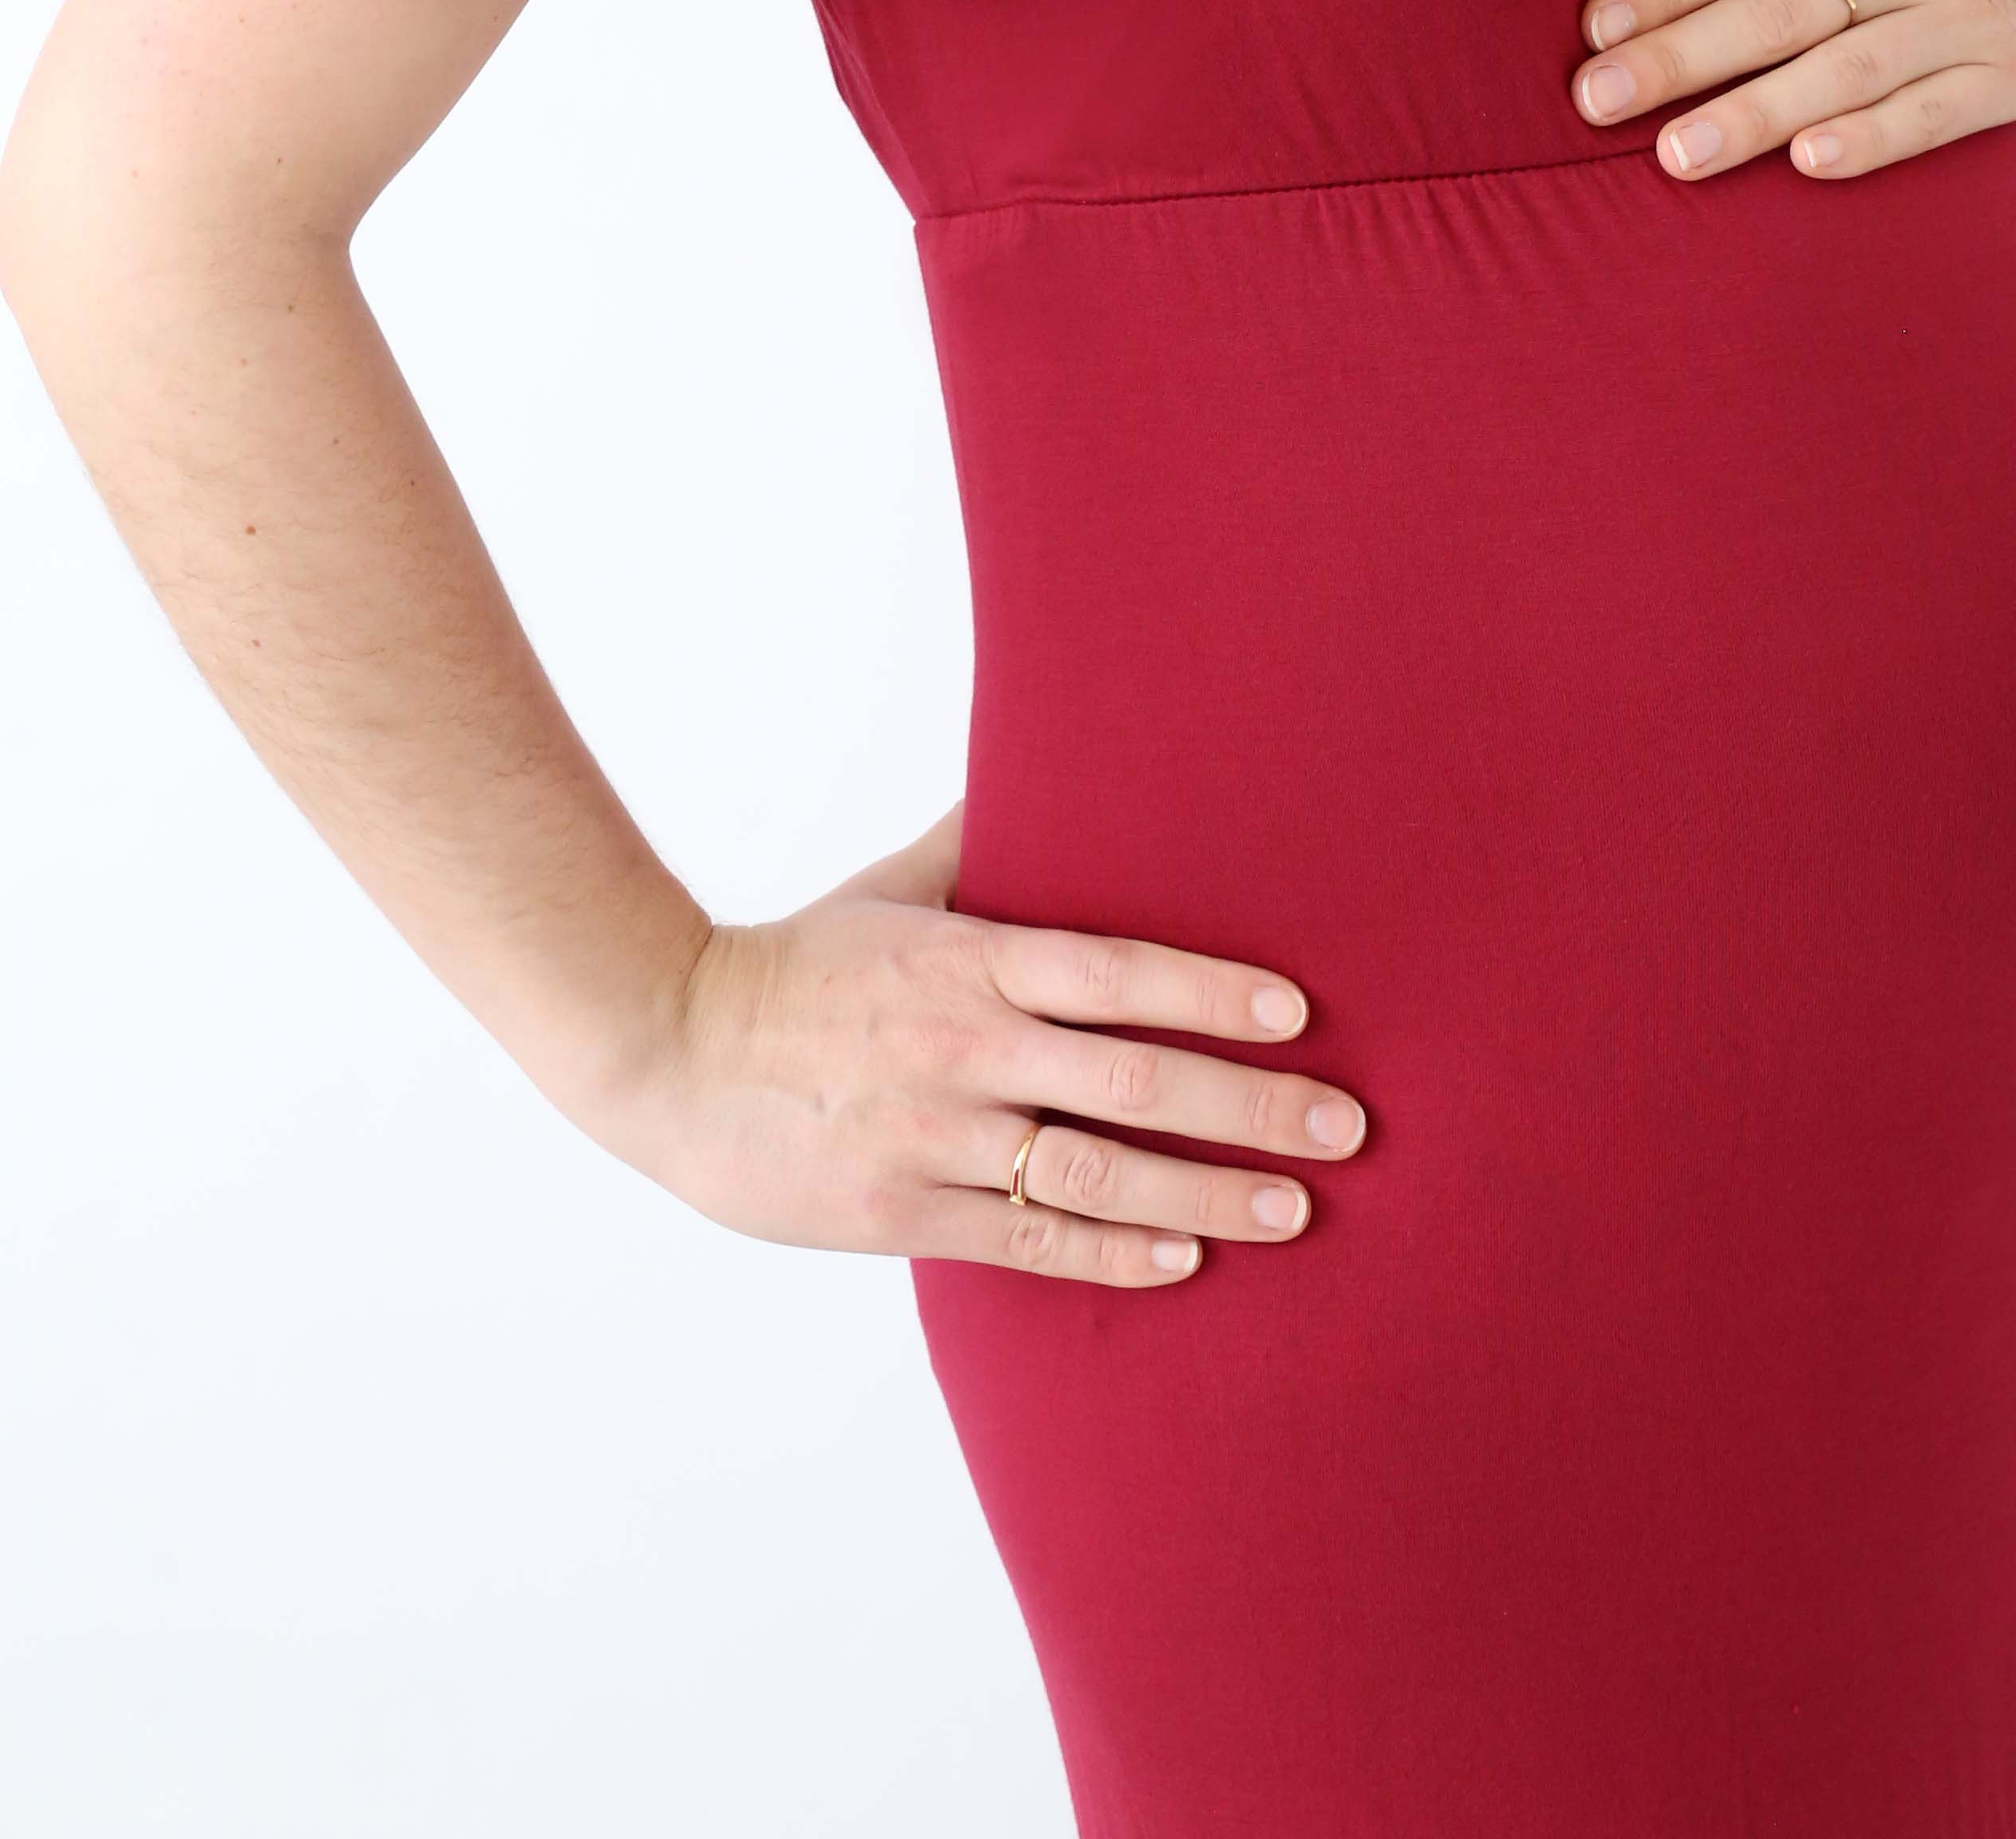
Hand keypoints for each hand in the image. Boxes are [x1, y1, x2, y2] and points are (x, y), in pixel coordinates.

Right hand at [595, 800, 1367, 1287]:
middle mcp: (967, 1049)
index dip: (1211, 992)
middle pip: (1136, 1081)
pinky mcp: (906, 1214)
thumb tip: (1051, 755)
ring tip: (1296, 1209)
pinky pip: (1032, 1238)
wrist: (668, 1051)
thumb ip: (982, 840)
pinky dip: (1116, 1252)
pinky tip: (1185, 1259)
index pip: (1117, 972)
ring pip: (1100, 1174)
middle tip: (1348, 1125)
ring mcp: (938, 1137)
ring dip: (1210, 1195)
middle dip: (1254, 1107)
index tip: (1298, 1012)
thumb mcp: (897, 887)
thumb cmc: (800, 967)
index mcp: (970, 962)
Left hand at [1568, 0, 2015, 186]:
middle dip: (1680, 58)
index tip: (1596, 28)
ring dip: (1754, 116)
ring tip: (1672, 155)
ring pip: (1842, 71)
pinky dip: (1869, 140)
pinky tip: (1805, 164)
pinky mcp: (2007, 77)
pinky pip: (1927, 115)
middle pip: (1778, 10)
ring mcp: (1964, 14)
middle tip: (1593, 99)